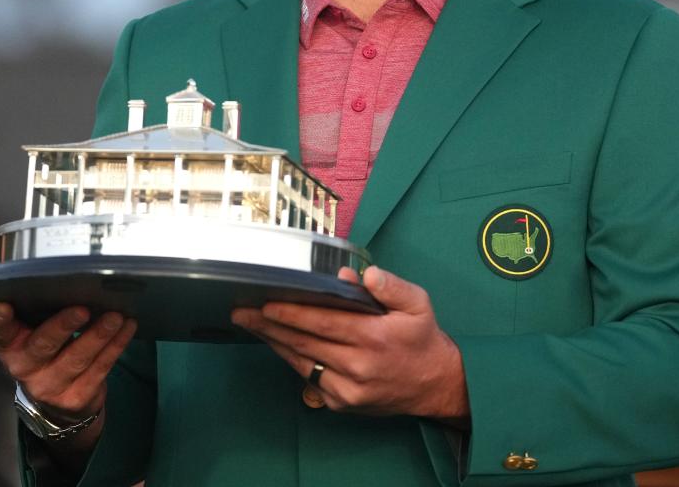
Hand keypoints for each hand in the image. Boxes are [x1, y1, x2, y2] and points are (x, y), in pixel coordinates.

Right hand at [0, 303, 136, 425]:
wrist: (56, 403)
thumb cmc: (46, 352)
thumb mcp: (33, 334)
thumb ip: (40, 312)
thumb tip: (71, 277)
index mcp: (10, 346)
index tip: (3, 307)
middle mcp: (25, 367)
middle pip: (42, 345)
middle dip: (63, 326)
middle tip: (82, 309)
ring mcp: (51, 386)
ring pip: (77, 358)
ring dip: (99, 335)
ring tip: (115, 316)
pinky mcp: (77, 397)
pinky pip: (100, 368)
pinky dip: (116, 345)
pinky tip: (127, 327)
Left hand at [231, 267, 468, 424]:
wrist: (436, 385)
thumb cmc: (422, 338)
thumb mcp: (418, 303)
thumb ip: (389, 286)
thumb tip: (354, 275)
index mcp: (374, 338)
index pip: (322, 322)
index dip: (290, 313)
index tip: (265, 302)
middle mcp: (358, 366)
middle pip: (303, 343)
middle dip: (269, 325)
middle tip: (242, 312)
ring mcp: (348, 390)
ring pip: (301, 363)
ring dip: (274, 343)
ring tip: (252, 325)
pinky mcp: (342, 403)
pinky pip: (309, 379)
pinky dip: (292, 361)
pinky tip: (279, 344)